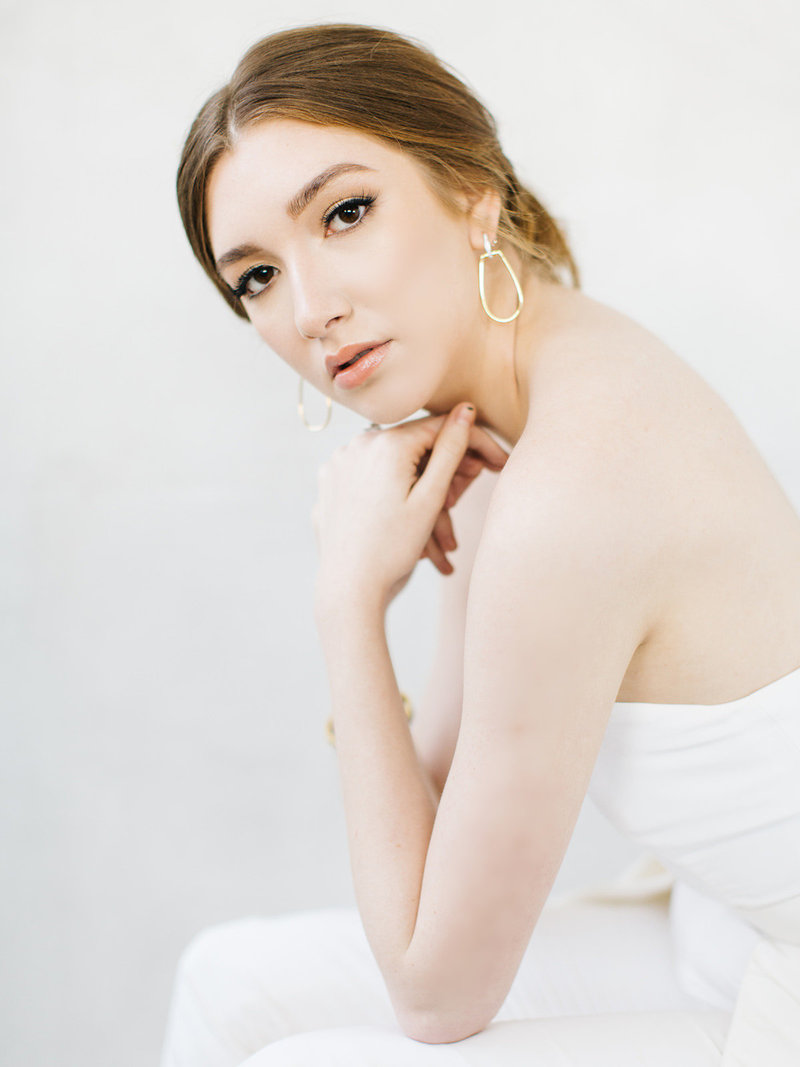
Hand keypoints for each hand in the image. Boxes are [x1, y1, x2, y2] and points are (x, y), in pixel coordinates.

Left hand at [313, 404, 507, 615]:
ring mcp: (339, 462)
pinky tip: (402, 518)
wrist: (348, 588)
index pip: (439, 428)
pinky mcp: (329, 481)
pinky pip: (368, 477)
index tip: (497, 462)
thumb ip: (450, 450)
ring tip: (435, 525)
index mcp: (385, 444)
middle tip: (463, 501)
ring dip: (418, 487)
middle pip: (414, 448)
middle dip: (444, 472)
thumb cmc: (392, 549)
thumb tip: (466, 409)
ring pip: (392, 464)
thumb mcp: (430, 499)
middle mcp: (357, 444)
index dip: (473, 443)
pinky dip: (390, 492)